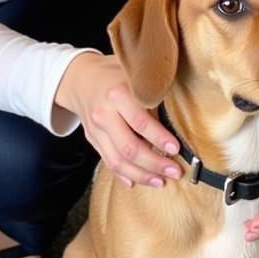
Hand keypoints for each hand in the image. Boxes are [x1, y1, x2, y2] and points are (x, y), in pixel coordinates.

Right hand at [54, 52, 182, 186]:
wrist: (81, 78)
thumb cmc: (117, 74)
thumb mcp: (135, 75)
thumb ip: (152, 94)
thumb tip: (177, 117)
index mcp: (117, 94)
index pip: (140, 122)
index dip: (159, 138)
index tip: (176, 149)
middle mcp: (104, 114)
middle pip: (129, 148)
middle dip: (154, 163)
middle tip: (175, 171)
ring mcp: (96, 130)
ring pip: (118, 161)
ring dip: (141, 175)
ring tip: (161, 181)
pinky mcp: (92, 140)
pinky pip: (108, 162)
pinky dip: (123, 175)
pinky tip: (137, 183)